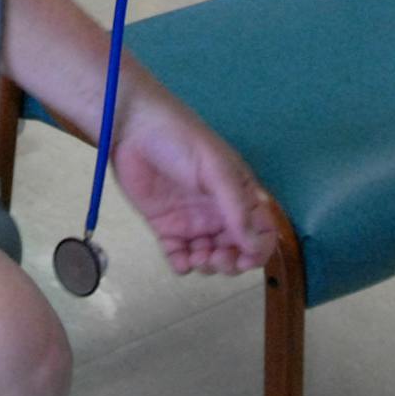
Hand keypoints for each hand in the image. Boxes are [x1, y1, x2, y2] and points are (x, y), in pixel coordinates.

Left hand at [110, 91, 278, 275]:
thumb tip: (255, 245)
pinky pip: (179, 255)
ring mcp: (192, 221)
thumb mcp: (216, 169)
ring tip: (196, 257)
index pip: (261, 231)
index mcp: (239, 194)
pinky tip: (180, 259)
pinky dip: (183, 265)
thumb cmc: (181, 141)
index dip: (258, 250)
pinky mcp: (166, 227)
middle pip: (236, 250)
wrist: (133, 130)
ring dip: (208, 266)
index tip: (245, 258)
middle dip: (231, 262)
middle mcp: (219, 211)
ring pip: (210, 257)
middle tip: (216, 258)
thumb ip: (237, 207)